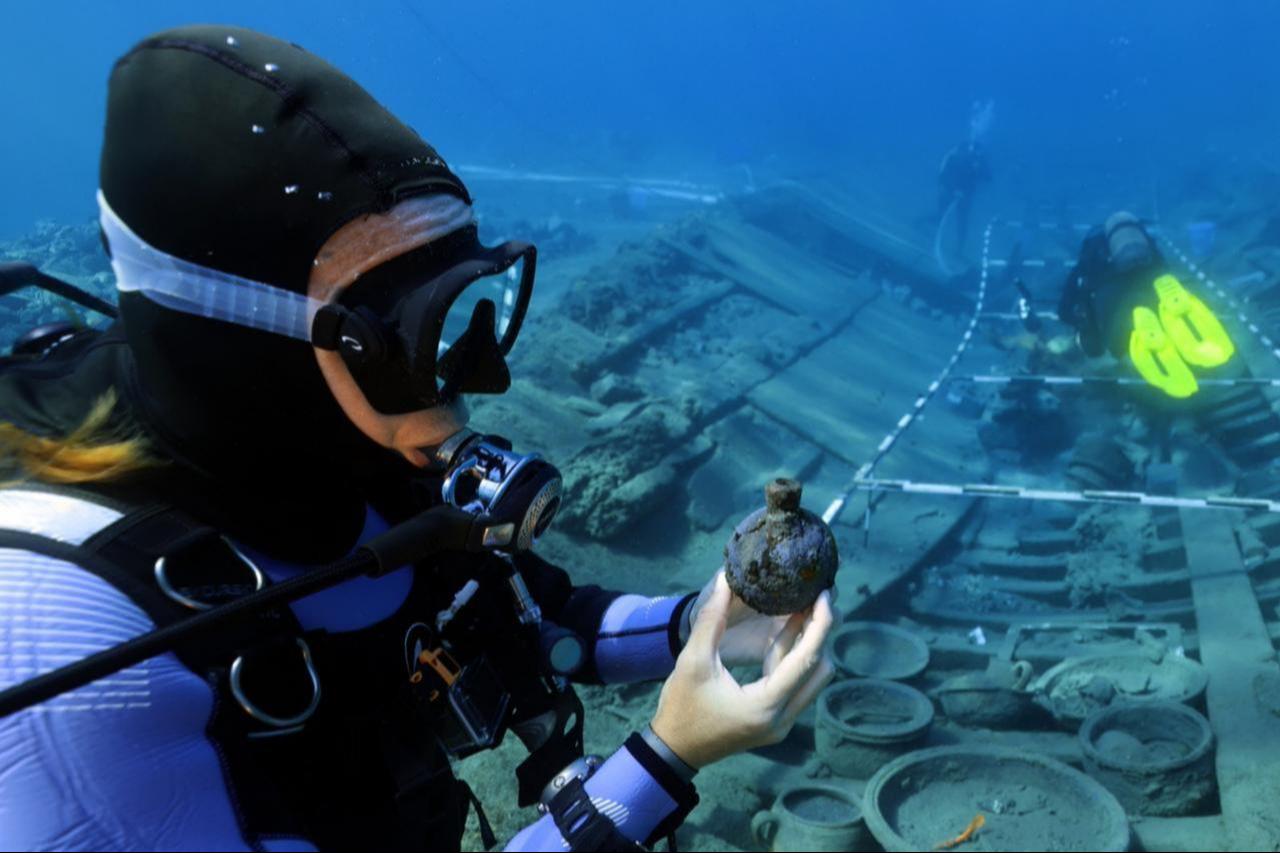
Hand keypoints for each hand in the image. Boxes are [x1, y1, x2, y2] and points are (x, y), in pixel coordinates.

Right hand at [651, 572, 835, 768]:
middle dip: (821, 633)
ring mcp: (782, 725)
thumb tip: (726, 581)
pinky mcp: (776, 724)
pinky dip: (795, 660)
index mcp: (765, 705)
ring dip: (808, 646)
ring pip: (812, 679)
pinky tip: (787, 631)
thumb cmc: (681, 707)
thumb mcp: (693, 661)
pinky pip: (798, 687)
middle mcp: (783, 719)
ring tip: (803, 608)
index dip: (820, 624)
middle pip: (820, 670)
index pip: (806, 659)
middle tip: (815, 599)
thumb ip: (712, 619)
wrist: (674, 749)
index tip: (823, 595)